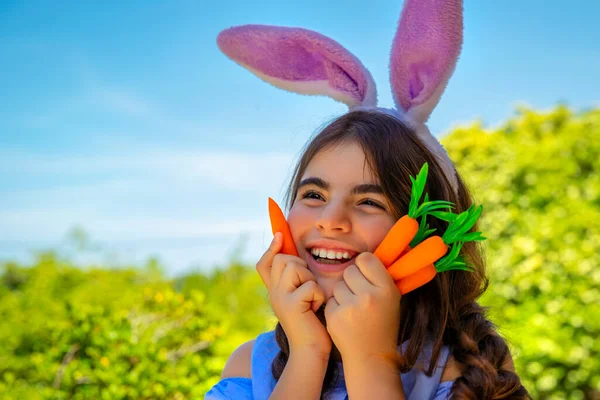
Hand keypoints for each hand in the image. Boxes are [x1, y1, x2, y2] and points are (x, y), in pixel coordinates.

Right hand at [256, 233, 331, 357]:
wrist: (311, 351)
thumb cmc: (313, 324)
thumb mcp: (303, 298)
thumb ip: (298, 280)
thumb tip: (300, 257)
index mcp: (275, 291)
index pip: (265, 263)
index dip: (271, 248)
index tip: (280, 234)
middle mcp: (273, 293)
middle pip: (283, 259)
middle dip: (301, 267)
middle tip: (308, 288)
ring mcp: (279, 298)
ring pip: (295, 267)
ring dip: (310, 280)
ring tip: (313, 299)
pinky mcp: (291, 305)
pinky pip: (309, 285)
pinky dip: (319, 295)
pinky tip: (317, 309)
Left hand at [324, 252, 400, 363]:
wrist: (371, 356)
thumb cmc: (382, 324)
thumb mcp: (391, 299)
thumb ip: (379, 277)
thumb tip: (364, 254)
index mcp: (386, 289)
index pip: (366, 259)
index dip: (363, 266)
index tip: (365, 275)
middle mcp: (368, 296)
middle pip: (349, 270)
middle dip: (352, 280)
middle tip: (359, 295)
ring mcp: (350, 307)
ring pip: (338, 284)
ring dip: (342, 293)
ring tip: (353, 308)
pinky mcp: (334, 316)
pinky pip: (330, 299)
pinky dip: (335, 306)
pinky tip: (345, 318)